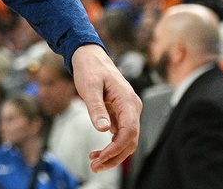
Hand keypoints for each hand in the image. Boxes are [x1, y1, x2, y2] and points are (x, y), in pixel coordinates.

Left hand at [70, 43, 140, 171]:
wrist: (90, 57)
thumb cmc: (90, 69)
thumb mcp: (89, 86)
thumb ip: (96, 108)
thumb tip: (104, 130)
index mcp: (127, 100)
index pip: (130, 131)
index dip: (117, 148)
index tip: (102, 157)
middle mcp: (132, 107)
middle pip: (131, 140)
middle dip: (115, 156)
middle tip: (95, 166)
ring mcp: (128, 111)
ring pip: (126, 140)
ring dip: (113, 154)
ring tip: (94, 162)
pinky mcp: (121, 114)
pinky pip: (120, 134)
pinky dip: (111, 146)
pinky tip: (98, 153)